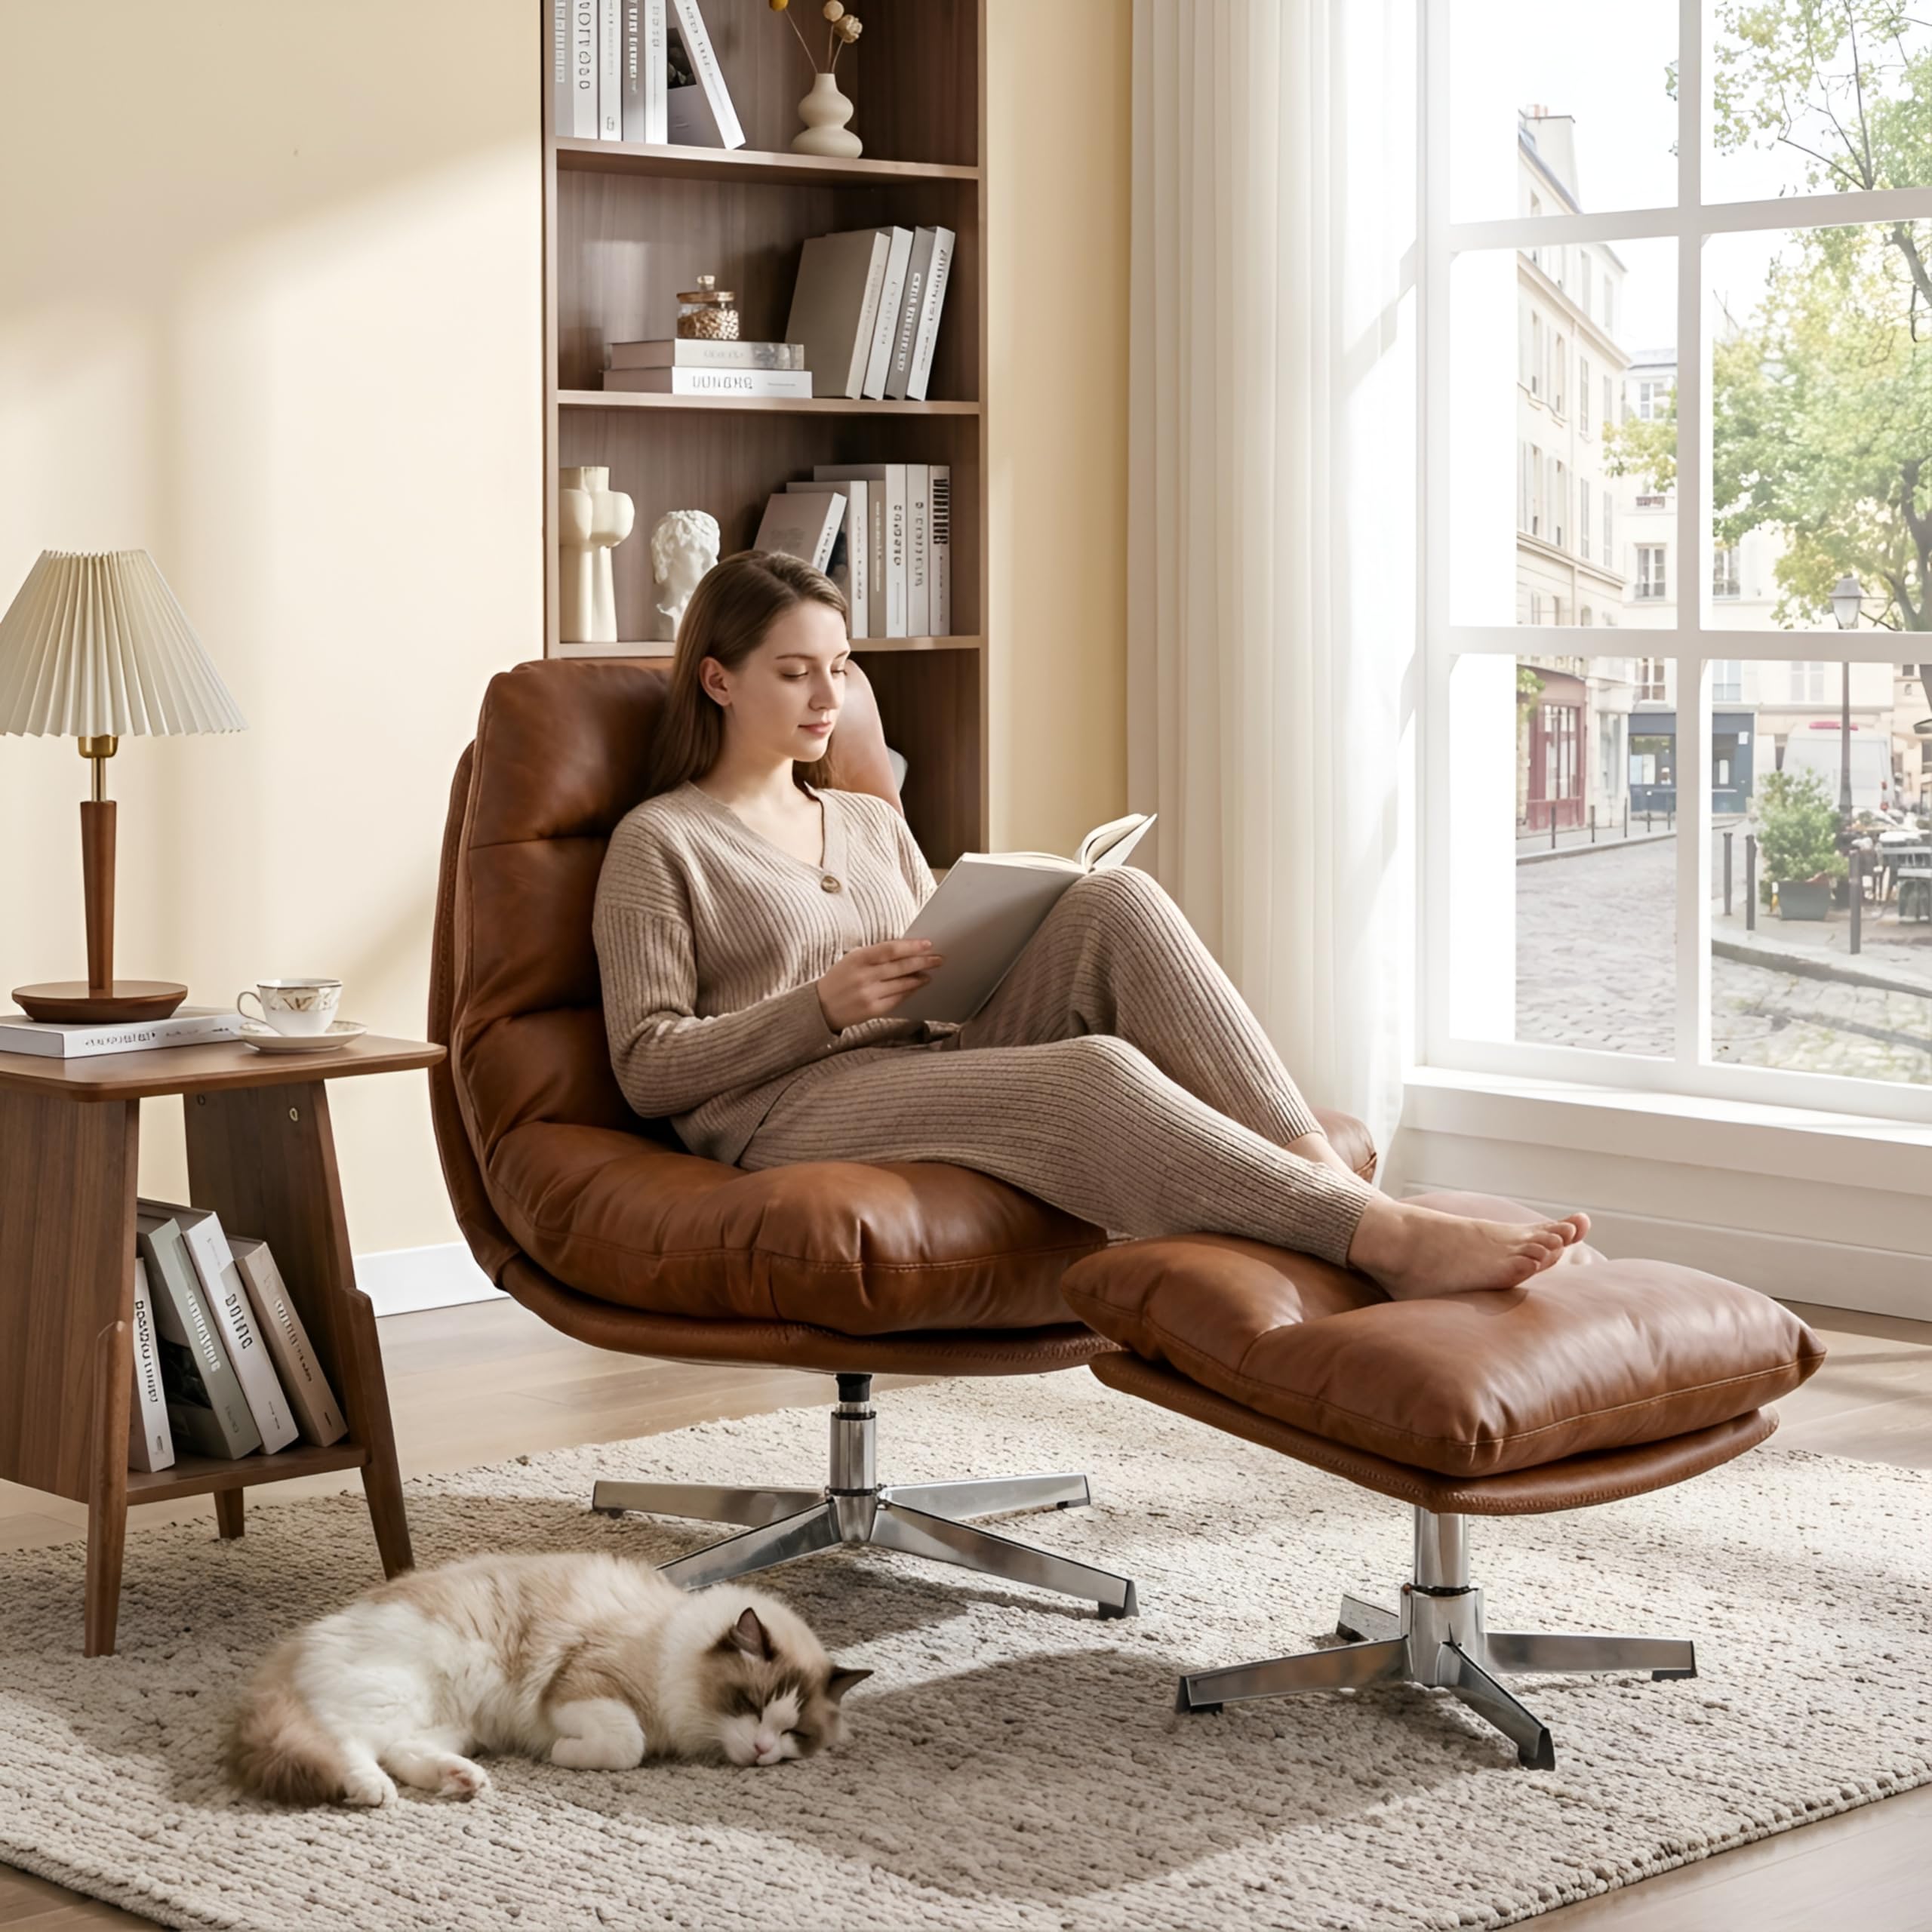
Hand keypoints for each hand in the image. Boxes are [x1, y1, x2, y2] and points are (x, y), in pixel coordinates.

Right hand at [816, 939, 943, 1030]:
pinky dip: (909, 991)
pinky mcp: (872, 1010)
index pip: (891, 949)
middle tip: (938, 958)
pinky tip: (917, 985)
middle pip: (901, 966)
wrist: (820, 1006)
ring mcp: (869, 994)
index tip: (928, 944)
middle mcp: (864, 976)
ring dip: (920, 977)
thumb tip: (906, 950)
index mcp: (858, 958)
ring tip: (930, 972)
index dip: (912, 946)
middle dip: (923, 961)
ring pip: (902, 984)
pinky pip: (897, 998)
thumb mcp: (851, 959)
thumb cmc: (839, 979)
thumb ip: (875, 955)